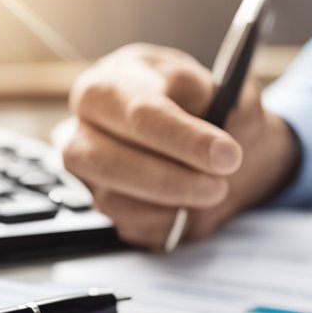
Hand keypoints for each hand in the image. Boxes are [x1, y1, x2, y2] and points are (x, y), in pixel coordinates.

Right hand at [62, 43, 299, 249]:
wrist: (203, 133)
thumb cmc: (201, 103)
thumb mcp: (218, 86)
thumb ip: (222, 98)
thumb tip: (222, 124)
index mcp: (109, 85)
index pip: (141, 112)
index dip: (186, 138)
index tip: (228, 156)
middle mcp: (83, 130)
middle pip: (112, 163)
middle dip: (173, 181)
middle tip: (220, 186)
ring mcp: (85, 174)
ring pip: (115, 201)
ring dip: (172, 204)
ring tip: (212, 189)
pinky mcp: (101, 208)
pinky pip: (129, 226)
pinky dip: (167, 221)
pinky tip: (189, 203)